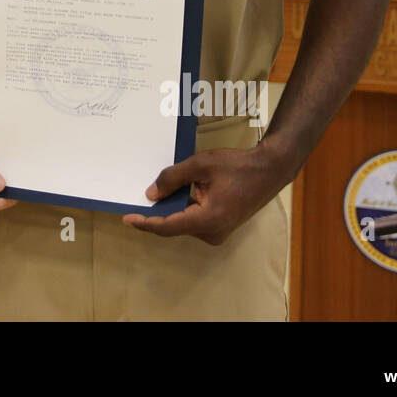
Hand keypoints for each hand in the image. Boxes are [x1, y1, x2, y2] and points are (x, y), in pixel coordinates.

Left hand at [122, 144, 287, 244]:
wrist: (269, 170)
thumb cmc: (238, 165)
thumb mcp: (200, 165)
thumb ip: (173, 178)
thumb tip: (151, 194)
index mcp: (208, 220)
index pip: (168, 226)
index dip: (146, 223)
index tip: (127, 218)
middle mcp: (213, 232)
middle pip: (175, 225)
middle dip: (158, 211)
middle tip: (139, 197)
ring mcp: (218, 232)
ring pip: (184, 222)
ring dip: (172, 208)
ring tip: (163, 189)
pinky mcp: (220, 226)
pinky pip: (194, 219)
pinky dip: (184, 208)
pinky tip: (179, 192)